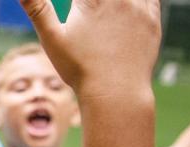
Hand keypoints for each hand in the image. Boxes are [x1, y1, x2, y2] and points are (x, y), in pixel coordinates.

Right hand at [19, 0, 160, 98]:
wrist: (116, 93)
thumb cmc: (80, 68)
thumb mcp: (51, 37)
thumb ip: (36, 8)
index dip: (76, 2)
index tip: (74, 7)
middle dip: (93, 3)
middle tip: (88, 10)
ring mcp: (140, 7)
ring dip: (114, 2)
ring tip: (104, 11)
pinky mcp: (153, 19)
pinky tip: (128, 7)